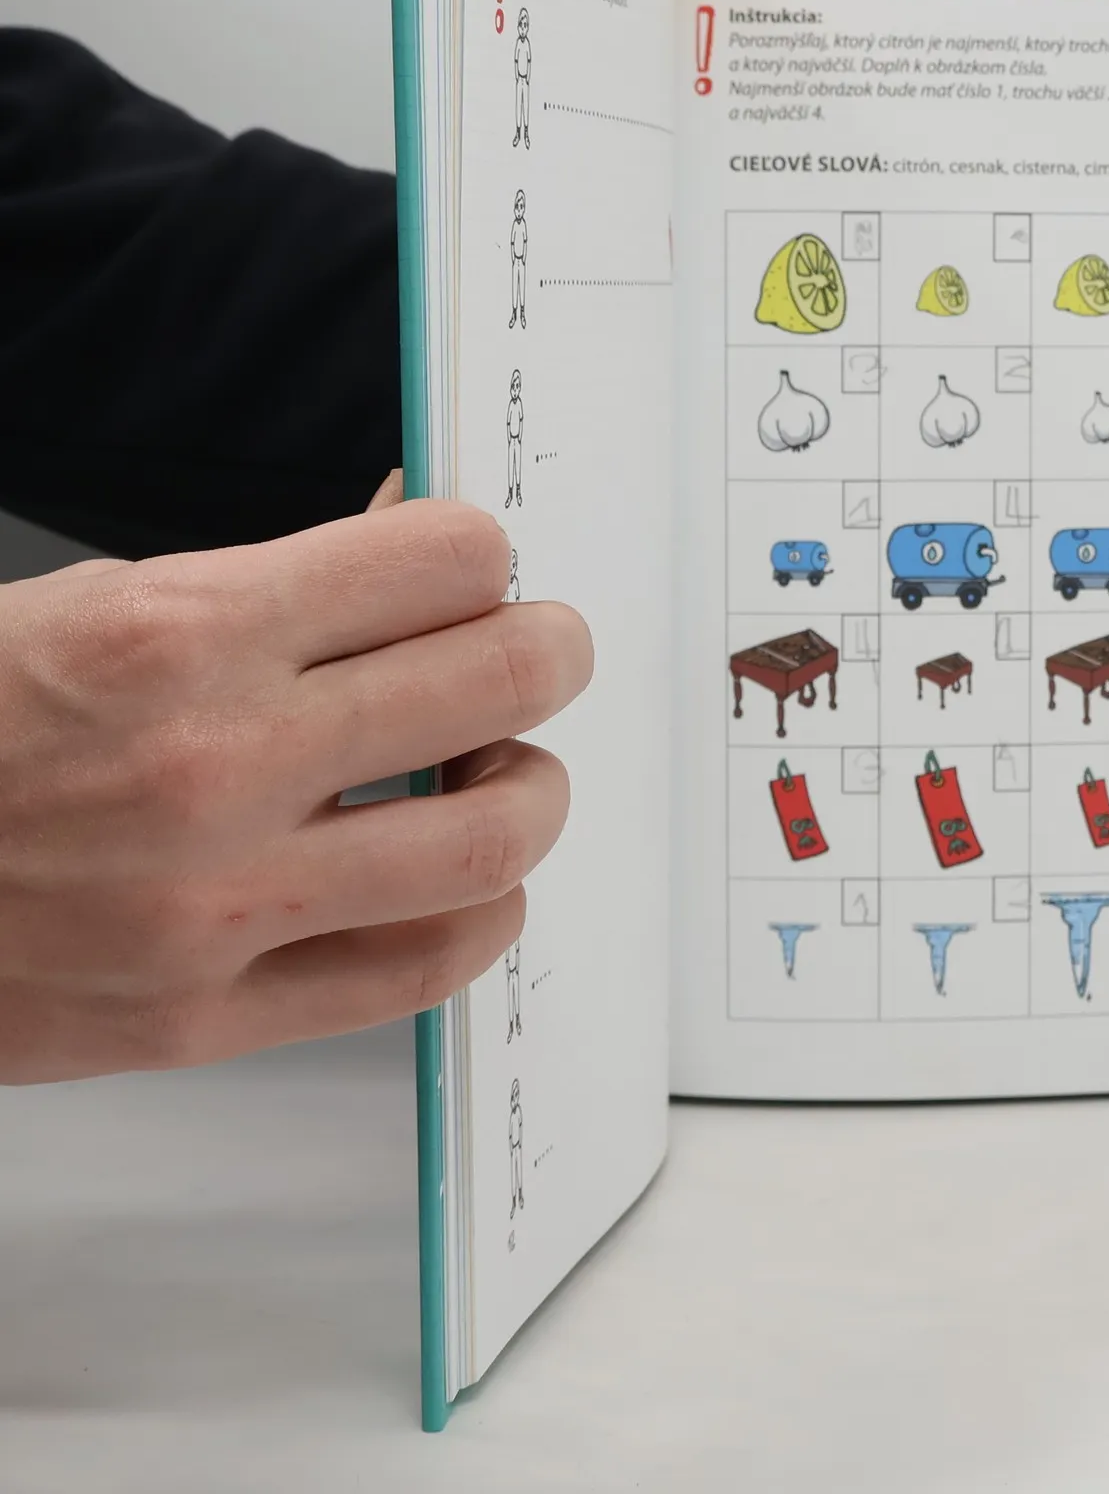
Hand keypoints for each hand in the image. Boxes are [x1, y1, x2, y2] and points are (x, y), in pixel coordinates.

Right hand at [0, 497, 591, 1082]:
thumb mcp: (101, 605)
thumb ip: (282, 588)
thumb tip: (427, 548)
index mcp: (179, 634)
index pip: (446, 560)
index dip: (484, 556)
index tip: (478, 573)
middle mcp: (211, 764)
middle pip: (504, 678)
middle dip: (550, 650)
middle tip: (539, 654)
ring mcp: (213, 905)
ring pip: (497, 837)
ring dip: (532, 789)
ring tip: (502, 771)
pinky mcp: (202, 1018)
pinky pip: (427, 968)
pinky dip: (480, 913)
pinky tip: (458, 880)